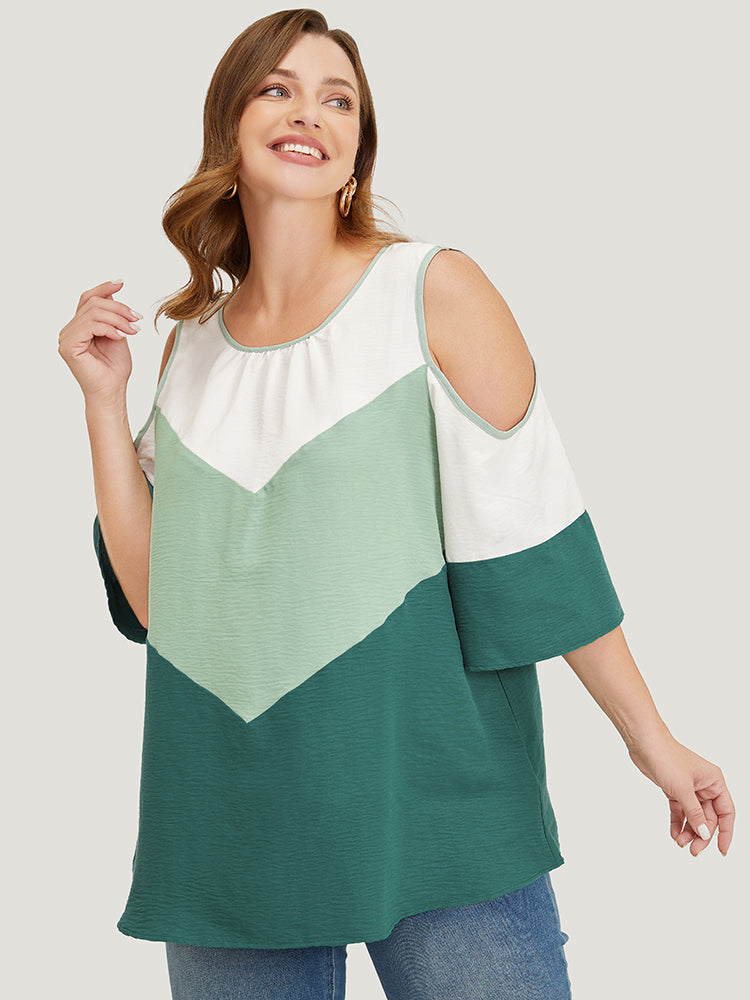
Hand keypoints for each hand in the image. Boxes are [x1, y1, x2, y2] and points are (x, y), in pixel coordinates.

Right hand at [58, 280, 141, 406]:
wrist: (112, 391)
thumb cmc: (115, 368)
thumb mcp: (118, 334)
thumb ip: (112, 316)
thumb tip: (113, 291)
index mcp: (79, 326)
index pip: (88, 298)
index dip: (104, 288)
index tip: (121, 282)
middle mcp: (69, 329)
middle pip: (93, 303)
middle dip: (119, 309)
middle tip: (137, 319)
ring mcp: (66, 337)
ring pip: (94, 313)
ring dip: (118, 319)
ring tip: (133, 330)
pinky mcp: (68, 346)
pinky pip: (90, 326)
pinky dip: (110, 328)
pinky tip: (121, 337)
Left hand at [627, 732, 733, 855]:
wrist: (644, 744)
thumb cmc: (666, 758)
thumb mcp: (683, 790)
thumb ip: (695, 814)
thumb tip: (706, 834)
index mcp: (714, 781)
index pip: (726, 812)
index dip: (726, 832)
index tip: (722, 850)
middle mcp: (704, 785)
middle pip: (709, 817)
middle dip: (701, 834)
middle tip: (693, 850)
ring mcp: (689, 787)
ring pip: (694, 816)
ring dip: (688, 831)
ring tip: (680, 843)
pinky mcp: (674, 789)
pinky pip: (680, 810)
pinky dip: (677, 822)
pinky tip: (673, 833)